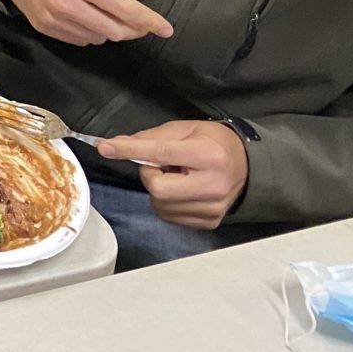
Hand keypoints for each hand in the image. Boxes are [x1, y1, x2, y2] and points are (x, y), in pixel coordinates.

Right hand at [0, 0, 174, 44]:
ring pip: (98, 38)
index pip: (125, 10)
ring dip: (111, 30)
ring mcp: (54, 20)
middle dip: (133, 28)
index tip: (167, 29)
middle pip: (115, 31)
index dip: (150, 21)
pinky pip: (79, 40)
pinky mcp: (44, 28)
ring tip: (109, 12)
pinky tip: (89, 17)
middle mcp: (68, 5)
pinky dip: (91, 32)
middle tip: (140, 19)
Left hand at [98, 121, 248, 229]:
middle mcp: (213, 185)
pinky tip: (182, 189)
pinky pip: (170, 216)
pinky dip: (167, 202)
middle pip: (158, 188)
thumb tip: (117, 145)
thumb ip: (151, 137)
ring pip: (160, 205)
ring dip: (159, 189)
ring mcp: (213, 208)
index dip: (130, 150)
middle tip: (161, 165)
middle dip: (150, 175)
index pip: (160, 153)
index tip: (106, 147)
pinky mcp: (209, 222)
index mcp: (207, 155)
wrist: (247, 165)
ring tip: (177, 176)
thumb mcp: (185, 129)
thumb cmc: (213, 143)